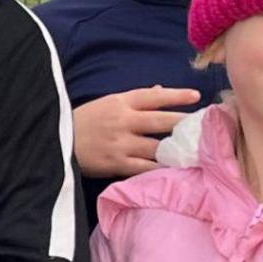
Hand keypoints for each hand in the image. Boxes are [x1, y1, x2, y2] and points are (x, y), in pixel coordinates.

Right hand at [73, 86, 203, 178]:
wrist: (55, 142)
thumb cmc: (84, 121)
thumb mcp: (107, 104)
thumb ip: (135, 99)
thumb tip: (161, 91)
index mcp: (119, 102)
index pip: (152, 96)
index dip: (175, 95)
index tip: (196, 96)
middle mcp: (122, 121)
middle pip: (160, 121)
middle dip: (185, 123)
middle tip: (207, 126)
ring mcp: (120, 143)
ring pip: (156, 146)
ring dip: (178, 150)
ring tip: (198, 151)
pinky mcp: (116, 163)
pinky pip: (145, 167)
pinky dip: (161, 169)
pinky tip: (176, 170)